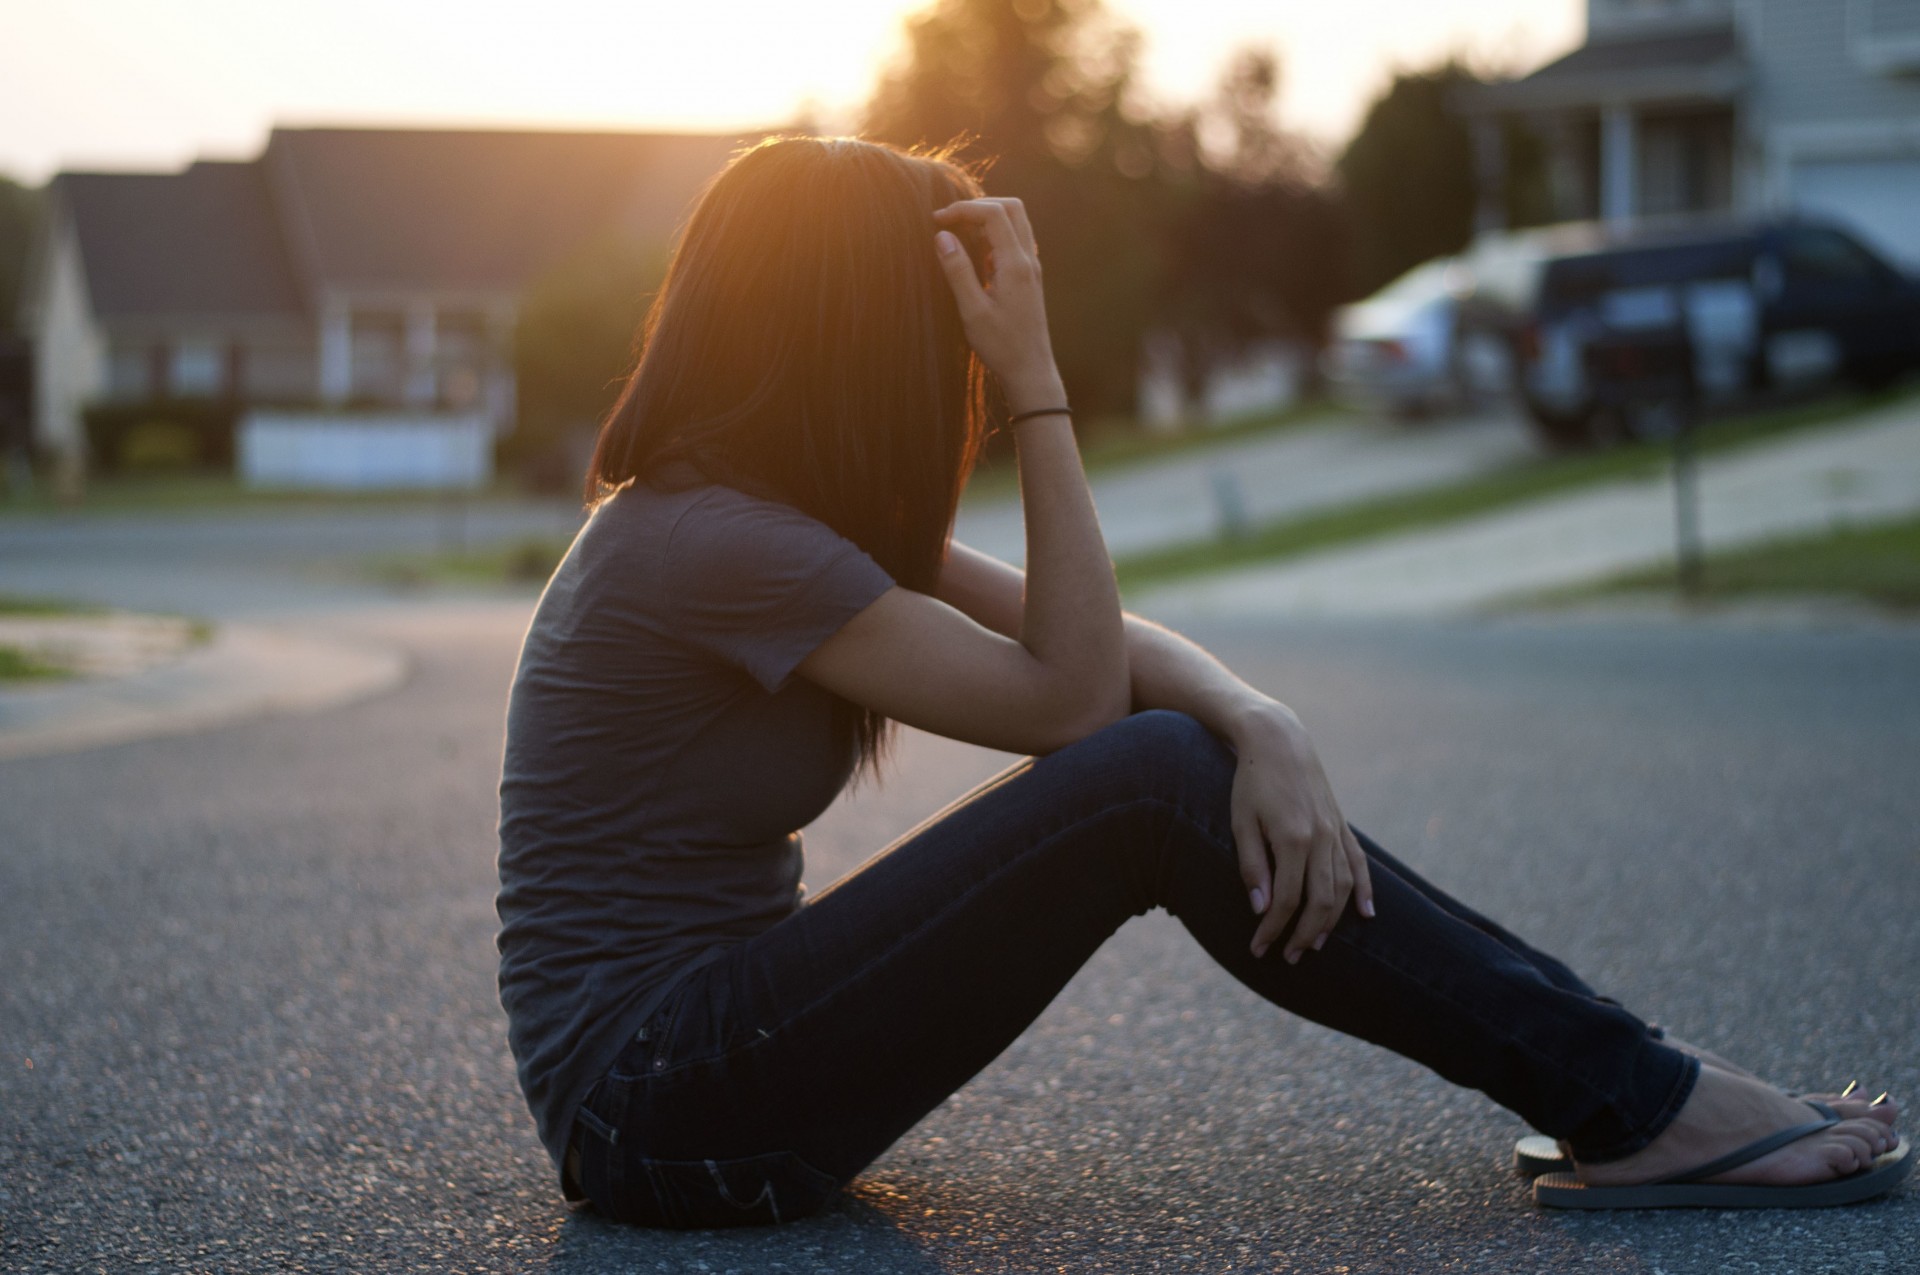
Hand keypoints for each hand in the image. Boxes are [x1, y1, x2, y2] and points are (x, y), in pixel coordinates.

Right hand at [930, 197, 1059, 397]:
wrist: (1030, 371)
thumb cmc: (1001, 346)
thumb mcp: (972, 311)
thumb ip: (958, 271)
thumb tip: (942, 236)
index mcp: (1016, 265)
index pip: (994, 214)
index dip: (964, 209)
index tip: (937, 220)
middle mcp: (1029, 260)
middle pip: (1011, 208)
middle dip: (978, 205)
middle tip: (950, 220)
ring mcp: (1032, 267)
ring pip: (1016, 222)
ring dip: (988, 217)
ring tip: (960, 232)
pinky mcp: (1029, 276)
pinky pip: (1015, 240)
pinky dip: (995, 234)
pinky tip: (976, 253)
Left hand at [1229, 703, 1375, 962]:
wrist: (1277, 740)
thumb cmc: (1250, 782)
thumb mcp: (1241, 822)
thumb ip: (1252, 866)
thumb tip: (1261, 909)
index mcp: (1292, 839)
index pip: (1287, 900)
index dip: (1273, 929)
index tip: (1258, 948)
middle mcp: (1320, 838)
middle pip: (1320, 902)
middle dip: (1304, 934)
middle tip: (1287, 957)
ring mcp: (1335, 831)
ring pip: (1342, 888)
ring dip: (1331, 921)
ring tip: (1314, 944)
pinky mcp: (1341, 824)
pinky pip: (1359, 863)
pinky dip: (1365, 890)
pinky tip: (1366, 914)